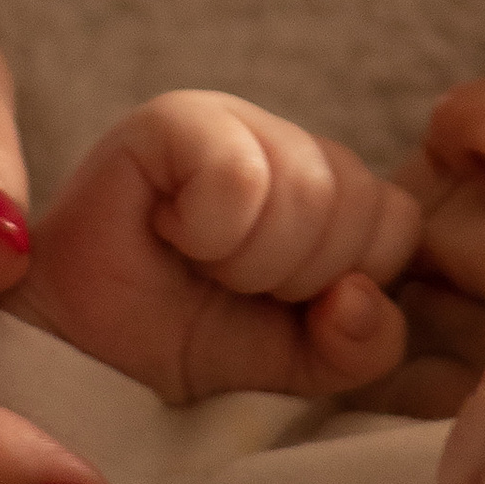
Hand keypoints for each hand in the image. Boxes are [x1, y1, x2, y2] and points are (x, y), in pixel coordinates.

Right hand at [20, 92, 415, 404]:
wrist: (85, 363)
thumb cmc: (191, 345)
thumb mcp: (304, 363)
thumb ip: (363, 344)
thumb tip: (358, 299)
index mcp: (334, 186)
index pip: (399, 223)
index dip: (345, 284)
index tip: (280, 304)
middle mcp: (291, 140)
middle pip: (361, 203)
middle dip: (297, 276)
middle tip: (229, 284)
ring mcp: (234, 120)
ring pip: (309, 190)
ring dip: (251, 261)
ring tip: (199, 262)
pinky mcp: (174, 120)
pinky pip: (240, 176)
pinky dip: (210, 229)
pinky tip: (172, 233)